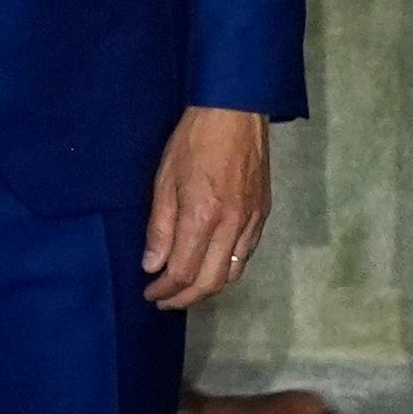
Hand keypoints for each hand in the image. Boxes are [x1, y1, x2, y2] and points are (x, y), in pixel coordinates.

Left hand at [142, 106, 272, 311]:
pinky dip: (227, 270)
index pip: (183, 271)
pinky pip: (246, 255)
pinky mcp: (263, 215)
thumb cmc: (194, 141)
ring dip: (207, 289)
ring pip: (232, 273)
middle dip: (184, 298)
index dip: (164, 289)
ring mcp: (251, 222)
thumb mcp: (164, 180)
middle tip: (163, 300)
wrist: (236, 113)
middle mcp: (231, 225)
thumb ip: (159, 227)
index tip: (149, 291)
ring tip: (184, 290)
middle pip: (210, 282)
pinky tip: (211, 267)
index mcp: (203, 216)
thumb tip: (153, 265)